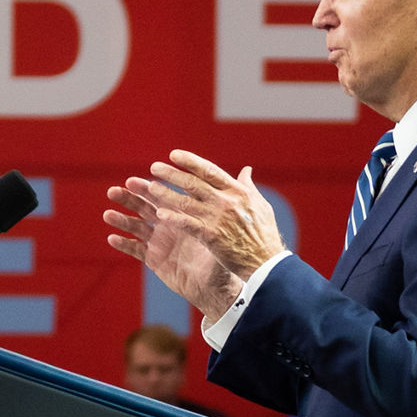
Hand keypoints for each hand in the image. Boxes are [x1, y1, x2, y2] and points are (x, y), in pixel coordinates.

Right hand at [105, 177, 241, 321]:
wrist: (215, 287)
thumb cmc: (221, 257)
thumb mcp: (217, 235)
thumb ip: (213, 214)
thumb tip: (230, 188)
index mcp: (181, 215)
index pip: (161, 196)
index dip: (146, 188)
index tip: (132, 181)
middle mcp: (168, 225)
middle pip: (144, 208)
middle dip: (128, 199)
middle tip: (113, 191)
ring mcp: (159, 242)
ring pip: (136, 227)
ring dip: (121, 220)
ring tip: (108, 214)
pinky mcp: (153, 259)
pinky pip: (136, 250)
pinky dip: (124, 244)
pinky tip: (112, 238)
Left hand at [145, 150, 284, 279]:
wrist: (266, 262)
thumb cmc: (264, 233)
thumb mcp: (260, 204)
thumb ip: (248, 186)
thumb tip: (246, 170)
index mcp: (238, 191)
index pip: (209, 170)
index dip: (190, 161)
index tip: (173, 155)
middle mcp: (226, 201)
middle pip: (193, 183)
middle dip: (171, 174)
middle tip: (154, 168)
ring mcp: (218, 218)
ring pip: (186, 202)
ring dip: (166, 194)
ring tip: (150, 188)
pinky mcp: (211, 236)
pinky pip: (187, 224)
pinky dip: (173, 218)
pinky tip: (159, 214)